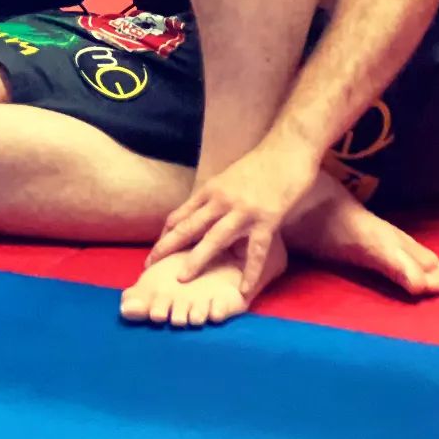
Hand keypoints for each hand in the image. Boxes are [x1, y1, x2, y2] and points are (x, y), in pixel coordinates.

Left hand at [146, 137, 318, 294]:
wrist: (289, 148)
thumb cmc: (262, 162)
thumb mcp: (231, 176)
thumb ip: (218, 195)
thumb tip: (205, 211)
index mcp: (212, 189)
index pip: (181, 214)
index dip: (166, 233)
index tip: (154, 249)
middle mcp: (222, 200)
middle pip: (189, 227)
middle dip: (167, 247)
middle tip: (149, 264)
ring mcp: (243, 210)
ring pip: (214, 239)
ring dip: (196, 259)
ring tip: (181, 278)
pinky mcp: (267, 219)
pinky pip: (256, 251)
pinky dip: (249, 272)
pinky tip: (243, 290)